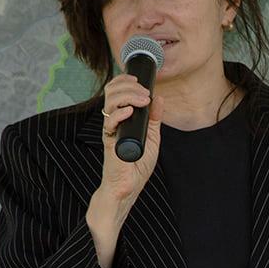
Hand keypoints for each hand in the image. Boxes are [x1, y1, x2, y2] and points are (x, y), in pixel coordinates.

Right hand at [88, 74, 162, 267]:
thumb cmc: (137, 165)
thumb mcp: (152, 137)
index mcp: (122, 117)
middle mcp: (114, 121)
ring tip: (142, 99)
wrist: (128, 187)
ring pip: (109, 102)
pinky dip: (120, 114)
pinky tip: (131, 111)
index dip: (125, 81)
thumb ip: (154, 118)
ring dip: (127, 95)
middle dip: (128, 86)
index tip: (140, 80)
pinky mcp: (110, 141)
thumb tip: (159, 98)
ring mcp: (111, 130)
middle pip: (111, 92)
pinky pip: (110, 123)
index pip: (117, 91)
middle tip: (144, 91)